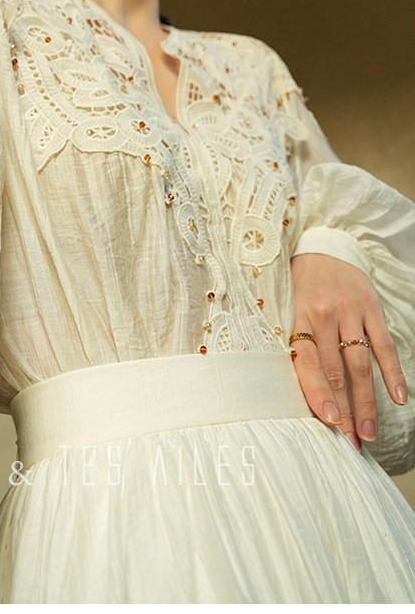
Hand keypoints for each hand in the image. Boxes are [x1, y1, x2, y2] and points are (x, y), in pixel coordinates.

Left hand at [289, 252, 408, 450]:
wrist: (323, 247)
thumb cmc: (301, 287)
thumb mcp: (290, 310)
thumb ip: (299, 345)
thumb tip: (305, 395)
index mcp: (298, 318)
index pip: (308, 362)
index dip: (318, 393)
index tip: (329, 422)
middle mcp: (323, 314)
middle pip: (336, 370)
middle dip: (344, 410)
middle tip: (351, 443)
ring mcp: (350, 310)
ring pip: (360, 363)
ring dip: (367, 401)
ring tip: (369, 432)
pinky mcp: (371, 306)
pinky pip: (384, 344)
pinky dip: (393, 372)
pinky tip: (400, 397)